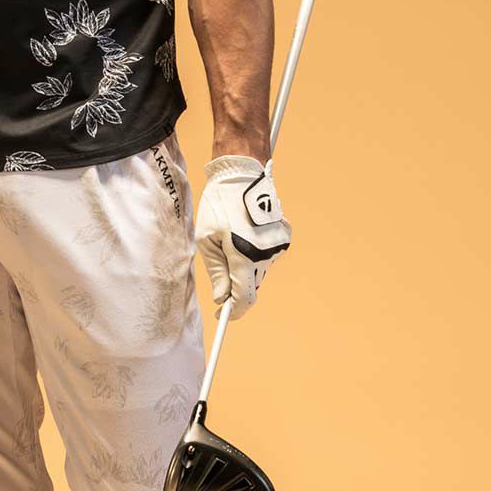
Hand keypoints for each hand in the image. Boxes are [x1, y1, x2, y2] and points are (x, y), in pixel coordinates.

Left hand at [195, 154, 290, 316]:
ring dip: (245, 268)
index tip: (221, 316)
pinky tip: (244, 234)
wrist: (243, 174)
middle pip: (251, 285)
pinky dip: (255, 254)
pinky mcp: (284, 237)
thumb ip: (216, 271)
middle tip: (220, 273)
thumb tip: (221, 298)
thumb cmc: (219, 203)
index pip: (244, 298)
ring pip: (259, 270)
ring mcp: (278, 246)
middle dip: (235, 286)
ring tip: (230, 241)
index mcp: (244, 256)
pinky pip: (267, 256)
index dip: (233, 312)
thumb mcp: (207, 238)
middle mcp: (266, 254)